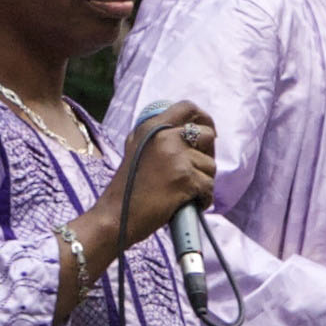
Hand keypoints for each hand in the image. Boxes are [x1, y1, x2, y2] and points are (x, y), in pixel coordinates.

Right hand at [90, 99, 220, 260]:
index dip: (203, 118)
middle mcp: (164, 136)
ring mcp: (175, 157)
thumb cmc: (127, 189)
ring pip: (210, 165)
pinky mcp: (185, 178)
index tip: (207, 134)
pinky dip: (202, 199)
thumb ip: (157, 135)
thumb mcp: (134, 149)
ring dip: (203, 181)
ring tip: (184, 192)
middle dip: (208, 154)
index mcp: (151, 126)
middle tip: (198, 170)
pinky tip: (188, 204)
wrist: (115, 218)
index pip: (188, 107)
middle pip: (207, 135)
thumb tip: (188, 128)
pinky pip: (208, 186)